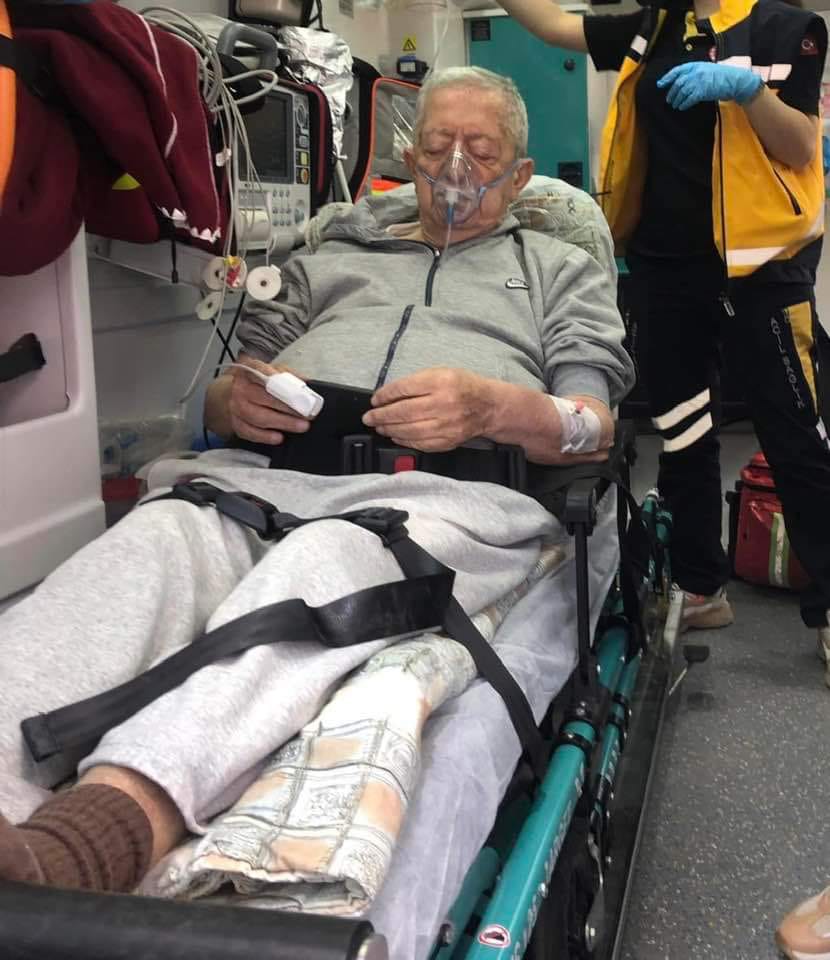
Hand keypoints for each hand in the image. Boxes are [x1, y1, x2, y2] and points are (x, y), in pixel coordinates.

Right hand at [227, 357, 312, 444]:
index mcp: (251, 370)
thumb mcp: (275, 372)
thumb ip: (291, 377)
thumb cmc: (259, 383)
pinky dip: (265, 436)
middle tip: (306, 415)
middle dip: (288, 408)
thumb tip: (310, 387)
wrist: (237, 393)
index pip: (267, 375)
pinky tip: (279, 437)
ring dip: (282, 423)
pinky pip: (249, 432)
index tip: (302, 397)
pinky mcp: (235, 423)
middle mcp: (240, 387)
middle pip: (264, 398)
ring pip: (258, 417)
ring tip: (300, 426)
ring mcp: (235, 406)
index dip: (285, 387)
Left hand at [363, 368, 494, 451]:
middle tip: (369, 417)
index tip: (375, 399)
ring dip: (389, 429)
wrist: (488, 406)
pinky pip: (419, 443)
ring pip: (409, 430)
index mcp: (441, 382)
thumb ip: (416, 382)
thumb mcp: (440, 372)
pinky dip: (404, 440)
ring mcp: (446, 425)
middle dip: (381, 415)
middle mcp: (443, 404)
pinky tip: (395, 435)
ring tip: (379, 426)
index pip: (404, 389)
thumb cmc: (462, 386)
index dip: (385, 395)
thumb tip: (388, 395)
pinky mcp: (447, 441)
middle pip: (403, 412)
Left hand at [657, 62, 762, 109]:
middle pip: (678, 82)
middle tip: (669, 100)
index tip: (660, 84)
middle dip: (671, 92)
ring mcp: (699, 81)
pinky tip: (681, 107)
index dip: (667, 77)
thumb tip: (682, 82)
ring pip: (682, 91)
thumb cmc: (722, 76)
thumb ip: (695, 73)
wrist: (735, 80)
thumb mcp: (707, 69)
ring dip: (676, 99)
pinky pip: (689, 99)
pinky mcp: (703, 91)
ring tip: (675, 104)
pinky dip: (684, 103)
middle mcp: (696, 72)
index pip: (678, 70)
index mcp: (697, 65)